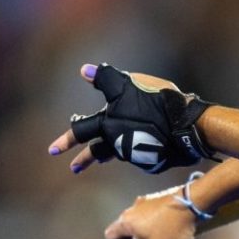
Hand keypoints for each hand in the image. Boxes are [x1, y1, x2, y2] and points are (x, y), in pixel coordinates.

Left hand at [49, 63, 215, 173]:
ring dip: (107, 155)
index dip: (67, 139)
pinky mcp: (151, 160)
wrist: (186, 125)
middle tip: (73, 168)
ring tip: (101, 159)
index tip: (53, 151)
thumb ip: (106, 79)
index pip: (81, 130)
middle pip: (97, 150)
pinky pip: (140, 155)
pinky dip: (136, 151)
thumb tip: (84, 70)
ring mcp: (135, 153)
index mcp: (108, 124)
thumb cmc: (156, 101)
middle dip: (84, 159)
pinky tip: (142, 146)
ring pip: (117, 153)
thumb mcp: (129, 84)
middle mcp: (117, 142)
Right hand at [105, 186, 197, 238]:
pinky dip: (165, 224)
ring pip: (145, 223)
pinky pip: (158, 215)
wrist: (194, 202)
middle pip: (129, 230)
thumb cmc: (171, 228)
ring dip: (154, 234)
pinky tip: (178, 230)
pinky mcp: (163, 197)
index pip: (110, 236)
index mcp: (126, 220)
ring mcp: (149, 200)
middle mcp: (134, 207)